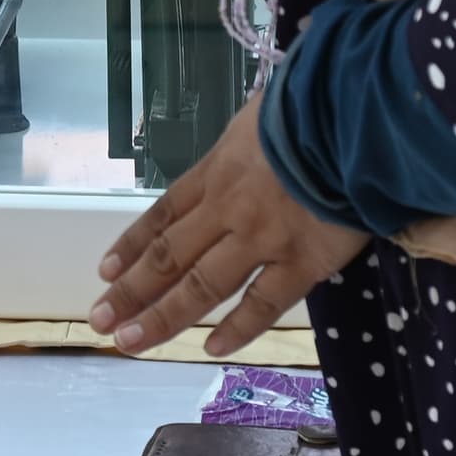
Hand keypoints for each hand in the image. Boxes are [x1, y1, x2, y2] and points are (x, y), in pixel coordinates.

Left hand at [88, 98, 370, 357]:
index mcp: (216, 172)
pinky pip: (264, 303)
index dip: (132, 246)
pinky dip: (237, 329)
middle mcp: (227, 210)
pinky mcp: (302, 261)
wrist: (354, 118)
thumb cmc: (312, 106)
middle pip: (169, 256)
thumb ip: (244, 145)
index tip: (105, 274)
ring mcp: (261, 239)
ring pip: (202, 285)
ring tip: (130, 341)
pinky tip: (212, 348)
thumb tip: (248, 145)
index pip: (163, 215)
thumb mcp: (260, 116)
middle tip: (100, 321)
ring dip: (163, 316)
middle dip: (131, 292)